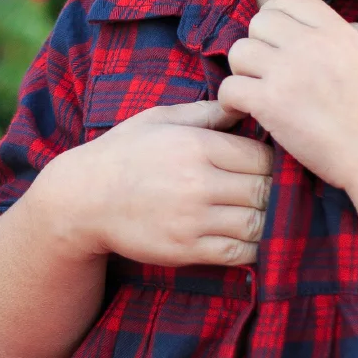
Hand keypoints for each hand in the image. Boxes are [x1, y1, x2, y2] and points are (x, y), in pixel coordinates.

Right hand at [48, 98, 274, 266]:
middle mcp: (199, 184)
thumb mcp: (160, 119)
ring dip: (268, 220)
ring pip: (258, 224)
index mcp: (197, 146)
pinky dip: (253, 247)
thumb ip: (206, 112)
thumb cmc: (123, 152)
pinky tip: (250, 236)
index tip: (268, 164)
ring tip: (265, 213)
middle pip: (265, 190)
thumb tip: (244, 104)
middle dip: (274, 190)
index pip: (262, 156)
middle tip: (274, 190)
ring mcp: (193, 220)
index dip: (273, 160)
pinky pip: (239, 253)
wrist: (82, 199)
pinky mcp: (186, 250)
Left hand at [219, 0, 357, 194]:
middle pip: (259, 21)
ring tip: (255, 88)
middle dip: (259, 42)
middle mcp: (309, 45)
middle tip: (266, 67)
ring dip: (242, 70)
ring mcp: (287, 73)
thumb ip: (357, 35)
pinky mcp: (270, 103)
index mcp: (336, 31)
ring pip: (238, 51)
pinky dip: (230, 101)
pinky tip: (242, 111)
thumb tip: (341, 24)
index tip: (277, 36)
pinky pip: (229, 88)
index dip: (278, 14)